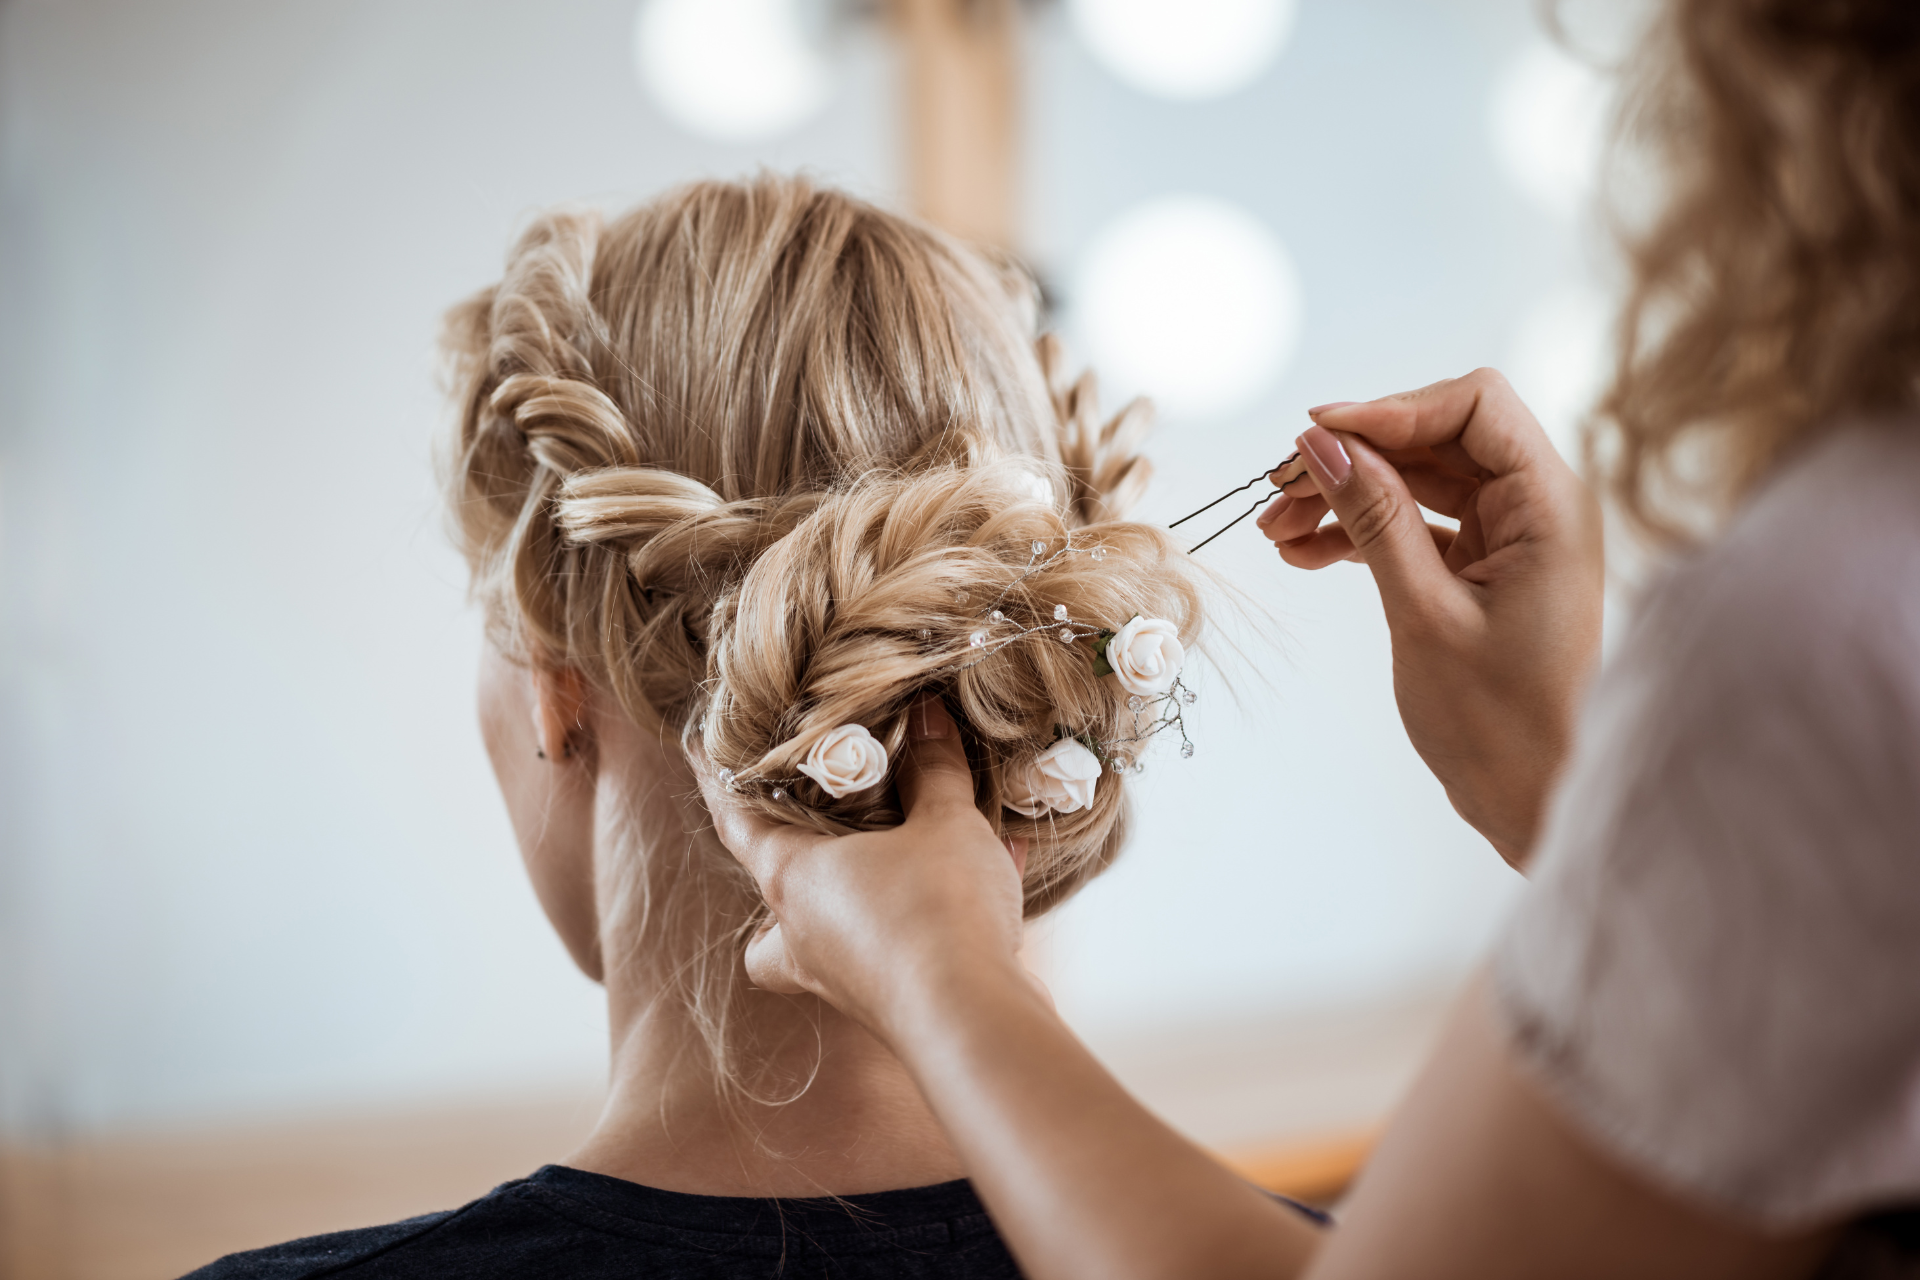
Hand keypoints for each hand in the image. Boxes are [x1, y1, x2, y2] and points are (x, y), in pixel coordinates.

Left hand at [694, 696, 1029, 1035]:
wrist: (975, 1020)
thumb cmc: (937, 910)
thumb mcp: (946, 822)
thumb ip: (936, 769)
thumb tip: (930, 716)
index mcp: (794, 880)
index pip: (738, 824)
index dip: (719, 785)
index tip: (700, 754)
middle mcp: (804, 935)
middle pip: (768, 909)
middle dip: (782, 877)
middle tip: (810, 839)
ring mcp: (844, 978)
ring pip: (825, 943)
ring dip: (855, 904)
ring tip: (899, 863)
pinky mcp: (892, 1003)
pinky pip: (902, 948)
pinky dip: (933, 916)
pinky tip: (992, 874)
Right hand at [1255, 369, 1602, 866]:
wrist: (1540, 804)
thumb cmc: (1503, 724)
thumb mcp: (1423, 611)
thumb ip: (1374, 516)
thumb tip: (1322, 443)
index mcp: (1550, 505)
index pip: (1474, 405)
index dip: (1390, 410)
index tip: (1316, 436)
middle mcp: (1539, 508)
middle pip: (1437, 439)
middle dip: (1354, 457)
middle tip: (1278, 490)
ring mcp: (1512, 538)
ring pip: (1418, 482)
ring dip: (1346, 496)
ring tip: (1276, 530)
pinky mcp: (1486, 571)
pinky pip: (1417, 527)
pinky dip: (1363, 533)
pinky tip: (1305, 553)